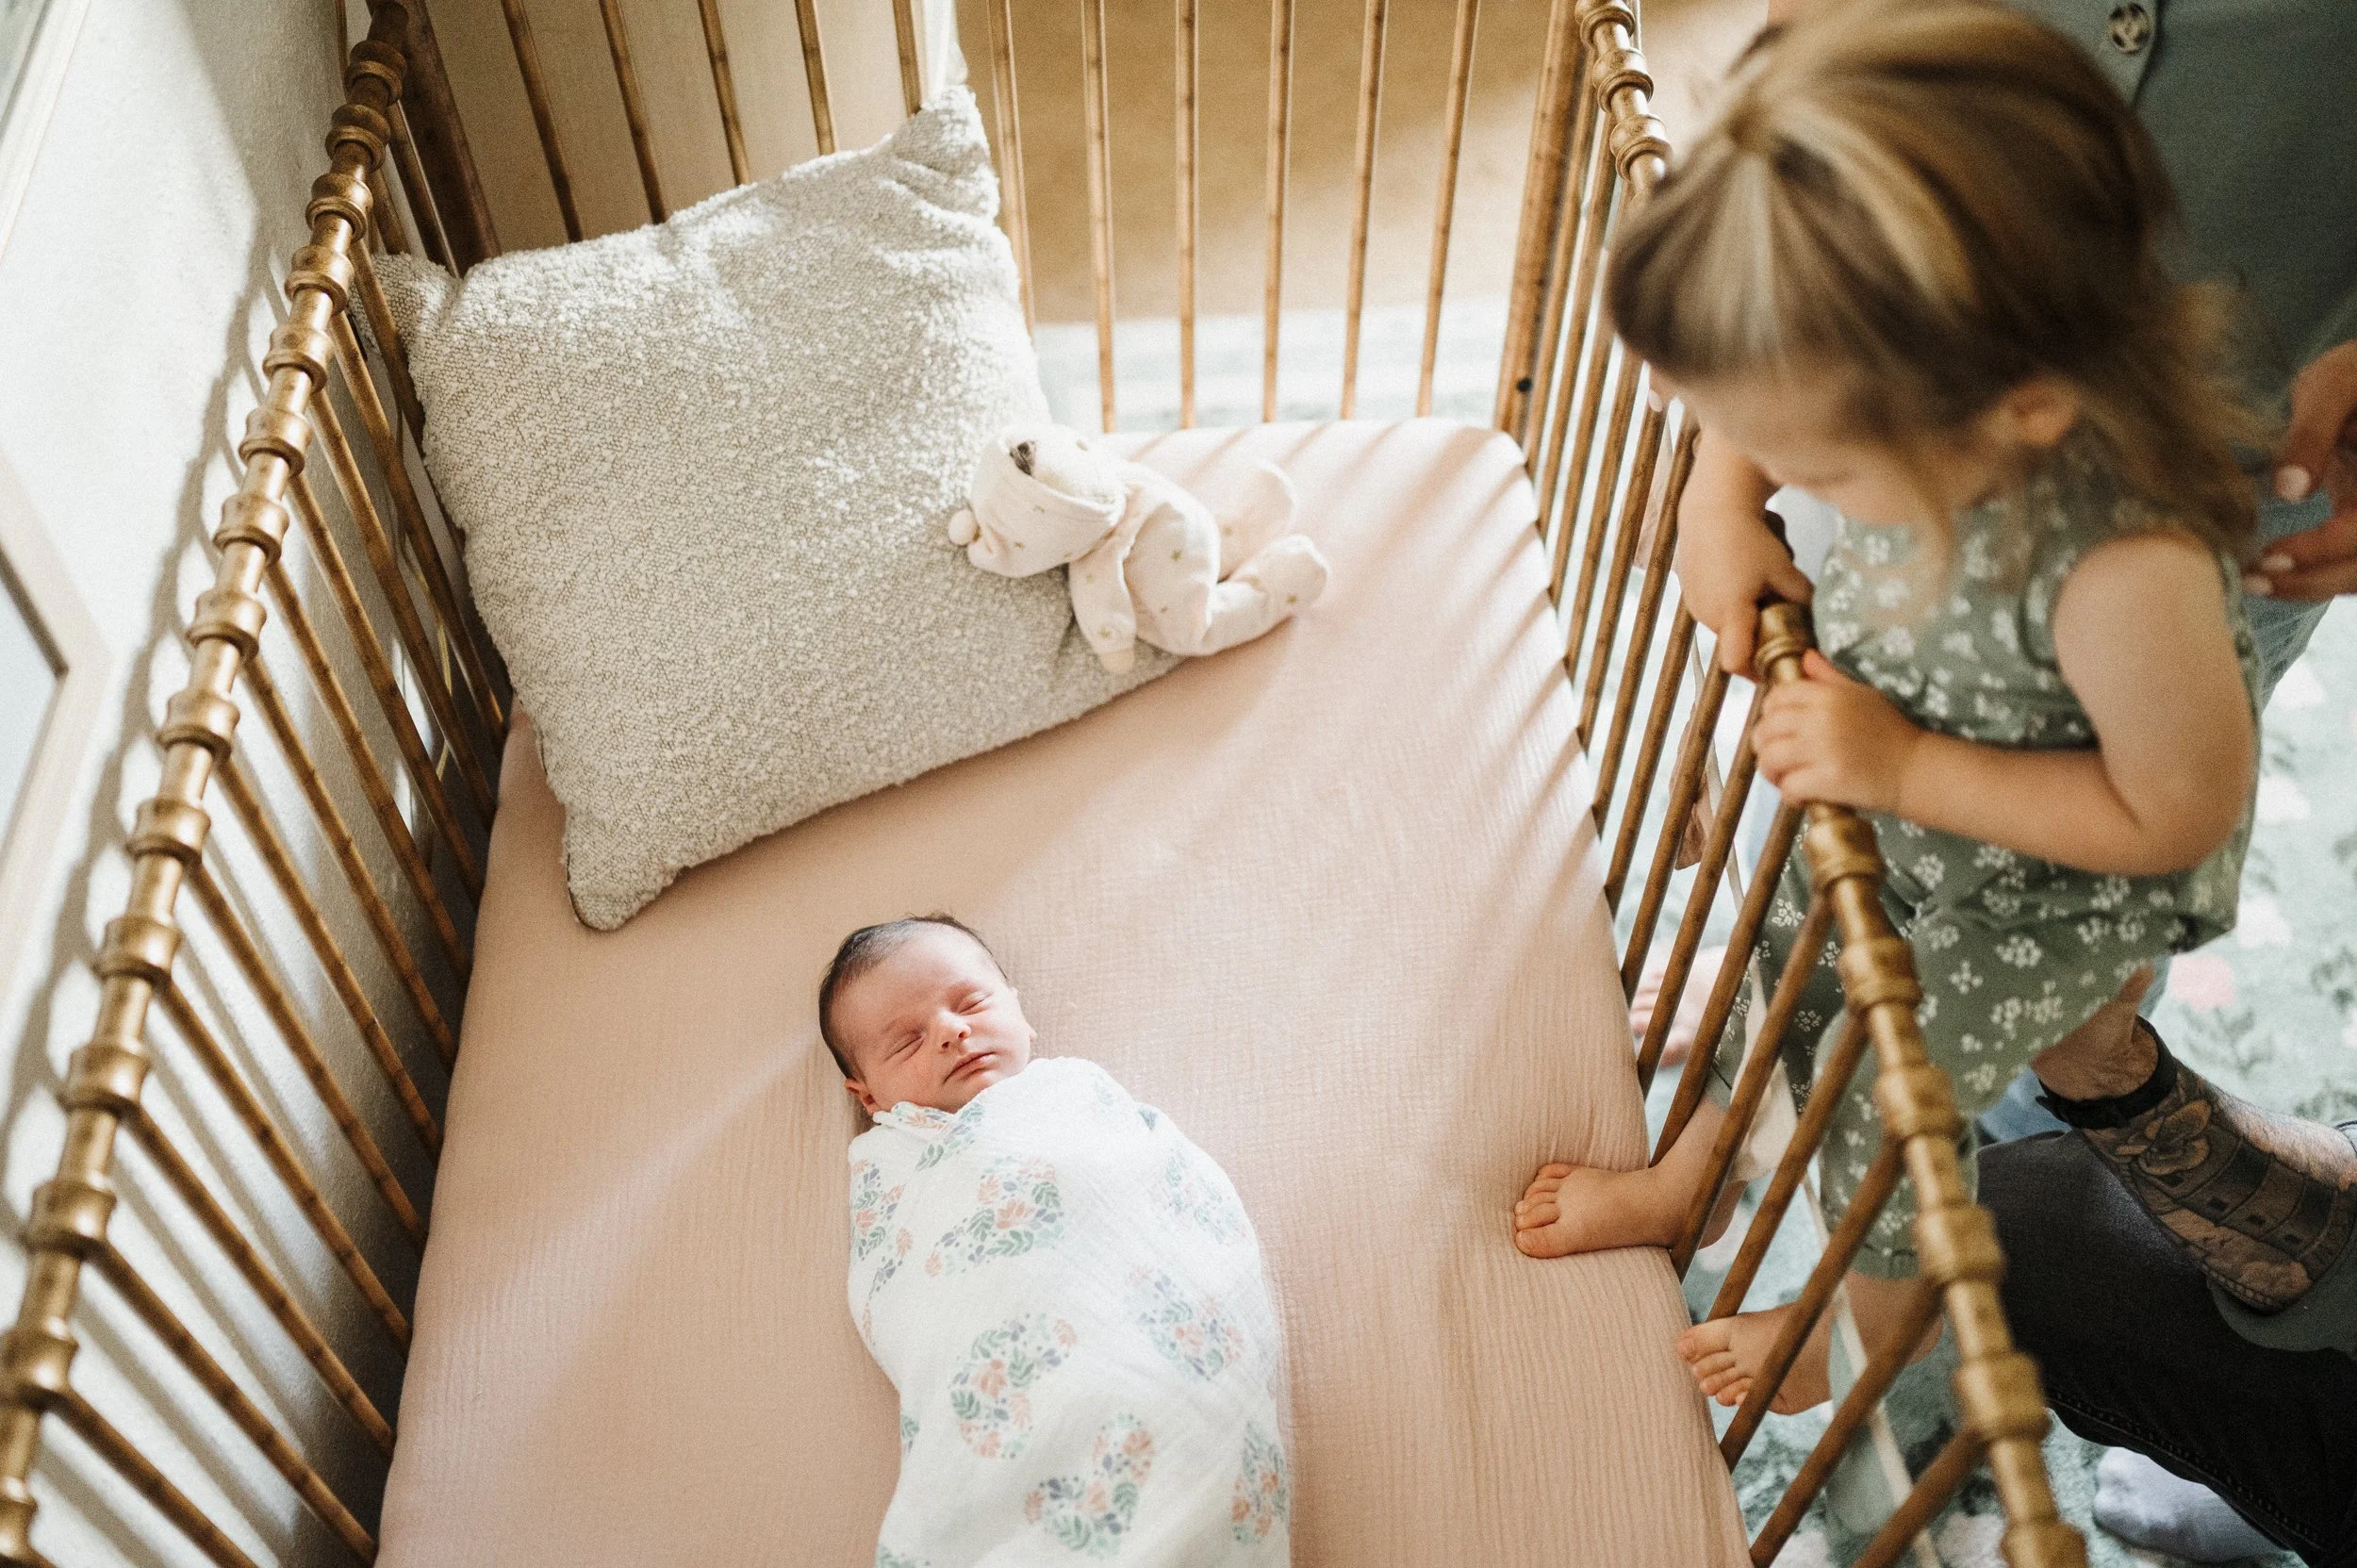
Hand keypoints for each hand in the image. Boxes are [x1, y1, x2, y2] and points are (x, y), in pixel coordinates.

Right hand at [1673, 431, 1813, 673]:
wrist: (1712, 505)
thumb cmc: (1751, 536)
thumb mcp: (1784, 569)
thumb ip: (1801, 599)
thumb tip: (1818, 620)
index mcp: (1731, 613)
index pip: (1738, 664)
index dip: (1759, 671)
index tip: (1780, 663)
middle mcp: (1708, 614)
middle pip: (1737, 643)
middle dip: (1759, 636)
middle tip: (1781, 613)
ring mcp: (1695, 603)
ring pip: (1727, 624)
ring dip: (1746, 616)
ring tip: (1760, 583)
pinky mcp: (1689, 590)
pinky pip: (1716, 608)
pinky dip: (1732, 601)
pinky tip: (1742, 573)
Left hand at [1753, 651, 1922, 810]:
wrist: (1916, 768)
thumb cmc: (1890, 733)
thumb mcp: (1863, 694)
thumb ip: (1830, 677)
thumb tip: (1806, 658)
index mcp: (1828, 695)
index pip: (1776, 698)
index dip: (1770, 716)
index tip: (1779, 730)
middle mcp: (1821, 718)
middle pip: (1765, 730)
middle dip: (1765, 747)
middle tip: (1779, 759)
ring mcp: (1823, 749)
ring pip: (1769, 759)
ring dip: (1773, 773)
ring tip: (1787, 778)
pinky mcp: (1827, 779)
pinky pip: (1788, 787)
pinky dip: (1790, 796)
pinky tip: (1803, 796)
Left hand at [2248, 340, 2356, 600]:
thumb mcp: (2336, 385)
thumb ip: (2312, 434)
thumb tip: (2289, 491)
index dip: (2320, 551)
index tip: (2269, 557)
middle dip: (2309, 581)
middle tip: (2250, 581)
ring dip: (2309, 585)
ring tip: (2251, 582)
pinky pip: (2350, 565)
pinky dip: (2313, 575)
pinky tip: (2268, 571)